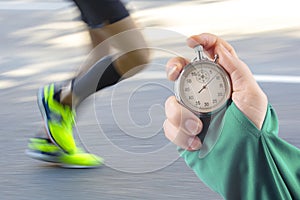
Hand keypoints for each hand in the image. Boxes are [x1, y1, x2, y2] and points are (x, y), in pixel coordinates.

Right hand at [164, 33, 267, 149]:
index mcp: (221, 82)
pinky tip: (196, 141)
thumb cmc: (252, 129)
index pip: (209, 55)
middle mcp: (203, 94)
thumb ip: (237, 70)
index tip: (191, 41)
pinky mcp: (183, 129)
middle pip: (180, 72)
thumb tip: (220, 50)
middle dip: (173, 69)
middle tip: (175, 74)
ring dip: (181, 116)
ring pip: (170, 102)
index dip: (200, 42)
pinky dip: (181, 134)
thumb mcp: (252, 96)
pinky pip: (169, 127)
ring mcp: (191, 112)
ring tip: (198, 128)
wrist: (242, 160)